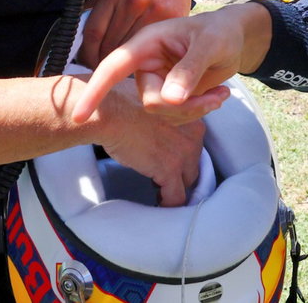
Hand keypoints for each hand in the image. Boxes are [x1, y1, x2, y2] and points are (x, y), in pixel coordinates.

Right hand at [71, 3, 268, 122]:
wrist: (233, 38)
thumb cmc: (220, 32)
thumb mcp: (210, 46)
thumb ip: (189, 70)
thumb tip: (170, 100)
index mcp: (146, 44)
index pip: (113, 67)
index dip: (96, 91)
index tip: (79, 116)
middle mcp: (146, 63)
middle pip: (149, 100)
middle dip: (181, 107)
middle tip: (216, 99)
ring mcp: (157, 80)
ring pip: (163, 112)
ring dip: (193, 110)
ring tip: (219, 95)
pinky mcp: (169, 93)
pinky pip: (175, 114)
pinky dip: (198, 111)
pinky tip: (217, 96)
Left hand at [78, 0, 194, 67]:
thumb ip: (94, 6)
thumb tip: (78, 35)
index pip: (93, 32)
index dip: (86, 52)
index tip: (84, 61)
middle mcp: (133, 1)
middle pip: (110, 44)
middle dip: (101, 60)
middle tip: (99, 67)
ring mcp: (154, 10)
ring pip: (130, 49)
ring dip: (122, 62)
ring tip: (118, 65)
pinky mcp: (171, 18)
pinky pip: (151, 45)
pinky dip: (143, 54)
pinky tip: (139, 55)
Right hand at [88, 78, 210, 206]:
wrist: (112, 112)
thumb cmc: (123, 104)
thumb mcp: (156, 102)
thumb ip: (167, 116)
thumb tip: (159, 129)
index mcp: (192, 116)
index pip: (194, 144)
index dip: (181, 155)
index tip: (169, 160)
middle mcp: (194, 135)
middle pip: (193, 164)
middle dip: (179, 172)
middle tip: (162, 176)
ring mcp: (184, 154)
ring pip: (187, 182)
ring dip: (174, 188)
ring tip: (159, 191)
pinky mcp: (170, 170)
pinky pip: (176, 198)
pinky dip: (168, 204)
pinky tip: (158, 203)